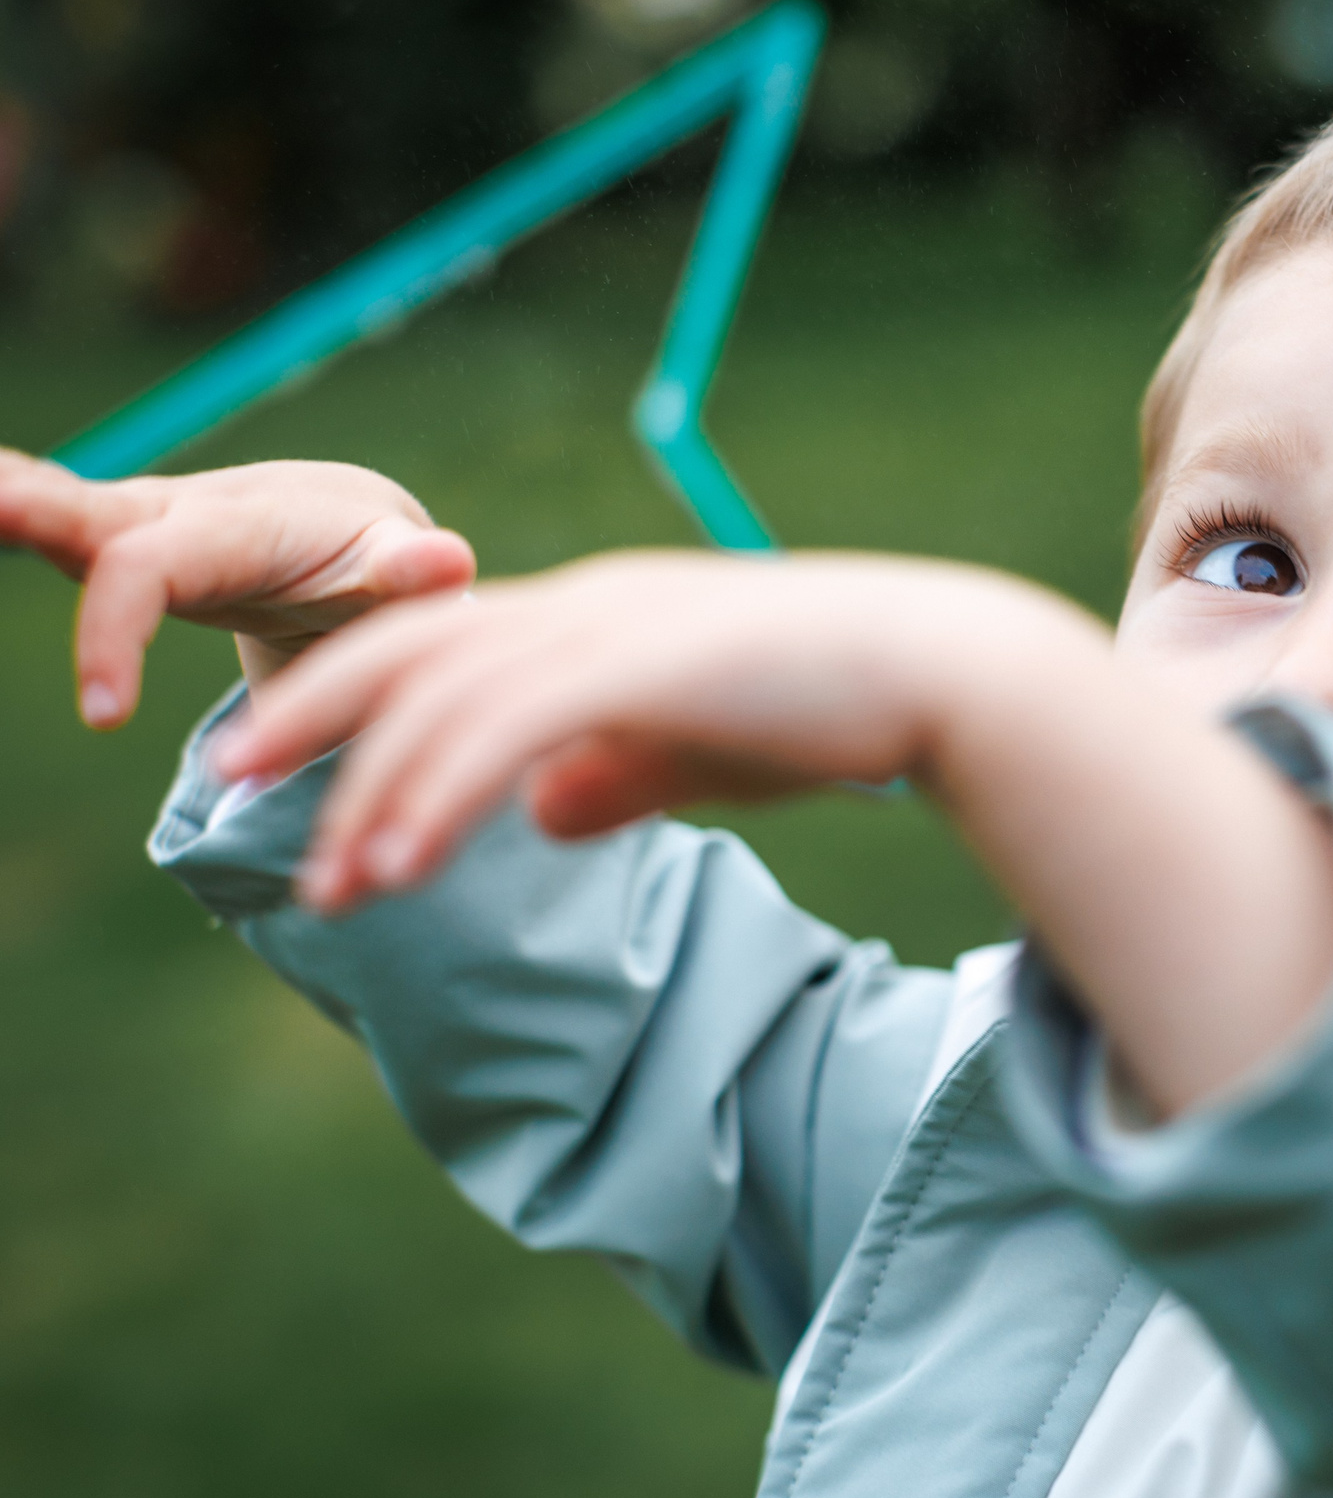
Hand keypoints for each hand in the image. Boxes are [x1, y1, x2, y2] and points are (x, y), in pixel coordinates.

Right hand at [0, 448, 474, 726]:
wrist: (361, 545)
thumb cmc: (384, 565)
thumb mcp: (403, 572)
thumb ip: (412, 573)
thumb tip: (446, 565)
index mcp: (228, 527)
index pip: (145, 570)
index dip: (114, 633)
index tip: (104, 717)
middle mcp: (161, 515)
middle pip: (65, 511)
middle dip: (8, 507)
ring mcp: (125, 528)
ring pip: (36, 510)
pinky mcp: (106, 550)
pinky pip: (35, 530)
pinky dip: (1, 516)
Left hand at [211, 550, 1015, 911]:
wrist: (940, 670)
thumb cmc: (841, 706)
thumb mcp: (707, 746)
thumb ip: (619, 770)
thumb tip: (544, 816)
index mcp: (597, 617)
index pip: (444, 642)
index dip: (352, 692)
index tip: (285, 757)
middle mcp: (586, 608)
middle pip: (408, 648)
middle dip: (309, 715)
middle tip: (226, 783)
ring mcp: (611, 631)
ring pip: (442, 702)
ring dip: (371, 796)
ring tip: (329, 888)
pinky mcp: (641, 670)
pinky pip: (504, 733)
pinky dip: (437, 797)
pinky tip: (400, 863)